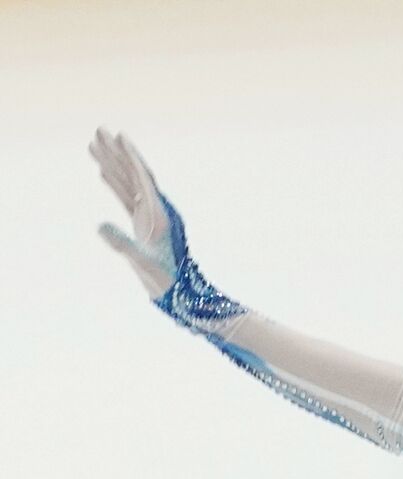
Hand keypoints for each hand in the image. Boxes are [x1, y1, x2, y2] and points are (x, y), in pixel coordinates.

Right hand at [90, 128, 179, 297]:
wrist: (179, 293)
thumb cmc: (165, 279)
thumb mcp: (142, 262)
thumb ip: (122, 244)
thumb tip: (99, 226)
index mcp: (159, 214)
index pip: (143, 178)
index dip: (130, 157)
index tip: (118, 136)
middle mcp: (156, 210)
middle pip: (134, 174)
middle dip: (116, 152)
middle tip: (98, 130)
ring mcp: (150, 216)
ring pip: (128, 183)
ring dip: (112, 163)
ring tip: (93, 144)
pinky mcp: (144, 224)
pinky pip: (127, 197)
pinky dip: (115, 183)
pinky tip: (102, 172)